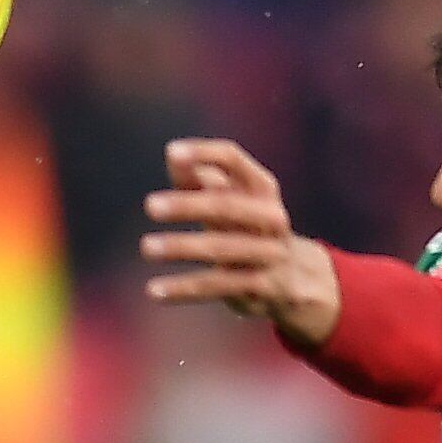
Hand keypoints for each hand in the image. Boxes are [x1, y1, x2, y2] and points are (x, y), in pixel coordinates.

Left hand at [143, 139, 340, 342]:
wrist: (294, 278)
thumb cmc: (249, 229)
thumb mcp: (230, 200)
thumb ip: (201, 178)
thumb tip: (172, 153)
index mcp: (262, 188)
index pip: (233, 159)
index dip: (204, 153)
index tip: (172, 152)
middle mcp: (271, 216)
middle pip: (227, 205)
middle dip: (188, 204)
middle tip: (150, 205)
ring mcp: (269, 253)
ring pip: (221, 248)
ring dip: (181, 247)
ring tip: (147, 247)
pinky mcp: (260, 287)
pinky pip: (217, 286)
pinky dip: (184, 288)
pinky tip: (154, 290)